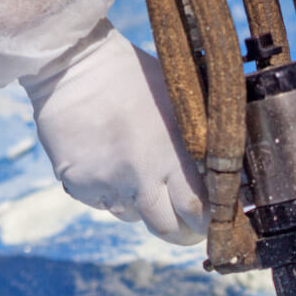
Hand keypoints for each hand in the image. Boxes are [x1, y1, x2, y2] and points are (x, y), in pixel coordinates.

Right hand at [21, 22, 208, 244]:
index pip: (197, 208)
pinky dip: (107, 190)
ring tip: (134, 168)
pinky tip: (105, 159)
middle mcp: (142, 173)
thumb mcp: (178, 102)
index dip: (203, 223)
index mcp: (173, 151)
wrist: (72, 62)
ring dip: (138, 204)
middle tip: (183, 227)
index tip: (205, 223)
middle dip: (179, 232)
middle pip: (166, 227)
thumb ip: (197, 142)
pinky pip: (102, 202)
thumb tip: (222, 178)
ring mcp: (108, 181)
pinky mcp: (80, 184)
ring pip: (132, 215)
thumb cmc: (134, 78)